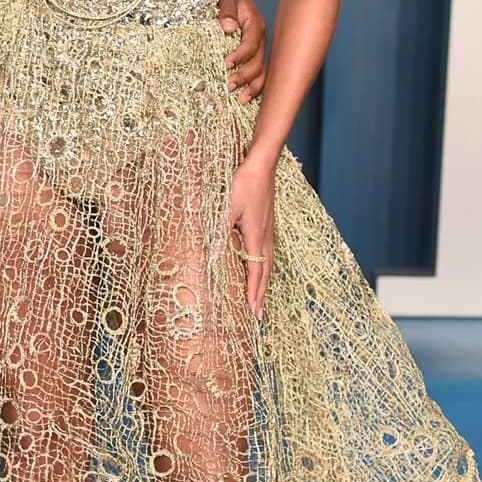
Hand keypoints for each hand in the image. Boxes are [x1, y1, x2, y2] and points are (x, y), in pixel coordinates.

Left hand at [218, 0, 266, 101]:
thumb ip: (226, 8)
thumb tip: (228, 26)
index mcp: (255, 23)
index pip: (250, 43)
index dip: (240, 55)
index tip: (226, 64)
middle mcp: (259, 39)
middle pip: (258, 61)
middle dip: (245, 75)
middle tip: (229, 86)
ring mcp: (259, 50)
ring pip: (262, 71)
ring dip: (253, 86)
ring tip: (240, 99)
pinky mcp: (254, 57)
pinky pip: (260, 75)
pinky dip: (256, 88)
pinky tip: (247, 99)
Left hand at [228, 156, 274, 317]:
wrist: (262, 165)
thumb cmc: (244, 184)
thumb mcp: (228, 206)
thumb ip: (220, 228)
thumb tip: (213, 251)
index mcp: (256, 238)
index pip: (256, 273)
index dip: (253, 293)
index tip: (253, 313)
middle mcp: (265, 238)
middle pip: (265, 274)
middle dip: (260, 295)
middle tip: (259, 316)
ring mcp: (268, 232)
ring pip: (267, 264)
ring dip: (263, 284)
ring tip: (260, 299)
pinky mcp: (266, 225)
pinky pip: (266, 254)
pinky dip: (264, 269)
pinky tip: (260, 269)